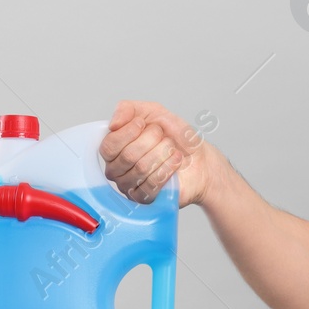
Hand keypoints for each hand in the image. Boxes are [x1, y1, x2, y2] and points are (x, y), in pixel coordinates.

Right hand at [101, 100, 220, 207]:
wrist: (200, 156)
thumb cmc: (175, 136)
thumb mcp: (153, 112)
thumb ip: (128, 109)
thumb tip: (112, 123)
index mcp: (114, 148)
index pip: (108, 145)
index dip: (128, 132)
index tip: (145, 124)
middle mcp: (117, 168)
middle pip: (127, 156)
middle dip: (152, 141)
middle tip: (164, 137)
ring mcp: (129, 185)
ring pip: (141, 169)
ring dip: (163, 153)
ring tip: (172, 148)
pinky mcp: (145, 198)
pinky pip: (152, 184)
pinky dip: (168, 168)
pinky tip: (175, 161)